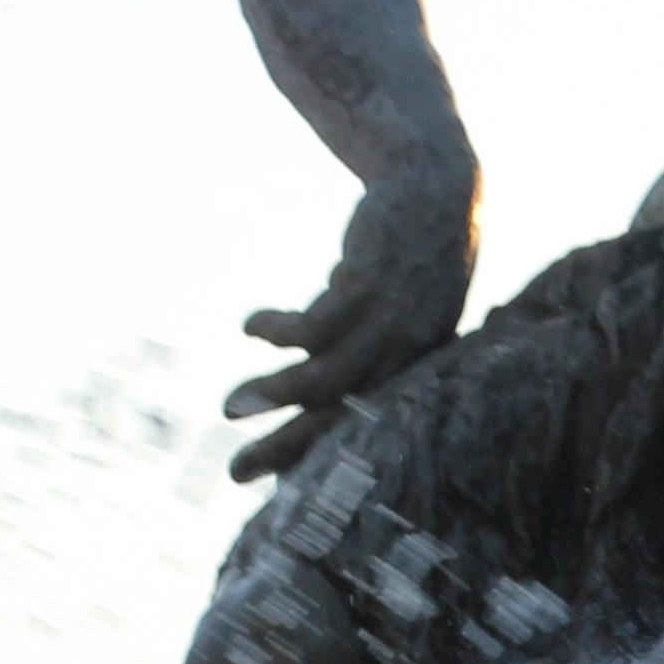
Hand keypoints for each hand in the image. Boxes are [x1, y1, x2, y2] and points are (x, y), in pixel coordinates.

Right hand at [224, 174, 477, 478]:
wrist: (434, 181)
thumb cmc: (412, 244)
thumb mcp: (395, 299)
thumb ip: (359, 330)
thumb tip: (310, 344)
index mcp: (417, 365)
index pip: (365, 427)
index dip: (319, 455)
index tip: (276, 482)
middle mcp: (408, 353)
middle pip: (341, 417)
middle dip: (285, 449)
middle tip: (237, 473)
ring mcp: (390, 321)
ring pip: (323, 379)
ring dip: (271, 396)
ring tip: (228, 408)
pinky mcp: (367, 287)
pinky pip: (311, 327)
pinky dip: (275, 332)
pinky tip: (251, 327)